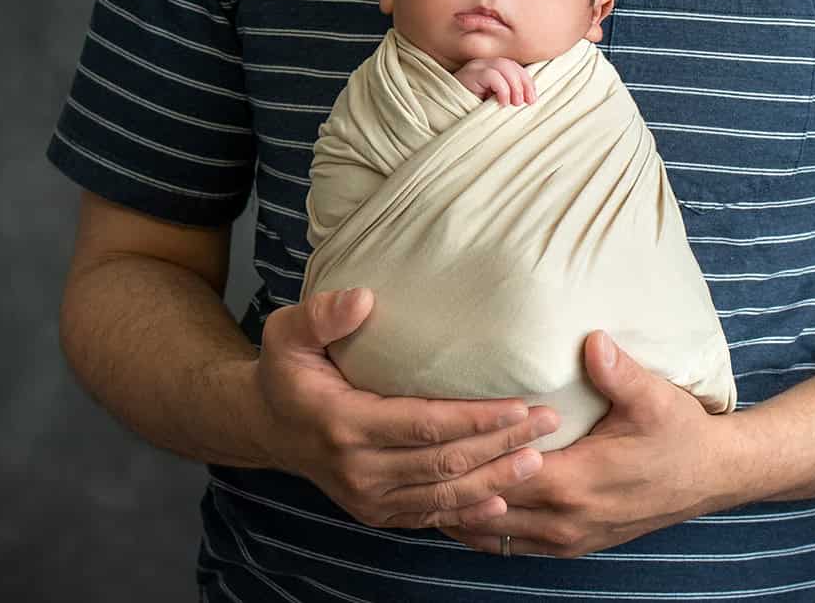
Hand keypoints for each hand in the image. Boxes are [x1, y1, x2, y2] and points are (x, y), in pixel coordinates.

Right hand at [257, 287, 560, 528]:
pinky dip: (467, 513)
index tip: (518, 403)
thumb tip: (364, 298)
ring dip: (495, 481)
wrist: (266, 427)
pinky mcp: (376, 512)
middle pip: (443, 463)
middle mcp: (358, 470)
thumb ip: (323, 314)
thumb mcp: (287, 332)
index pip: (422, 425)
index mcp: (343, 424)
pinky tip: (502, 503)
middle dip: (500, 445)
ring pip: (442, 497)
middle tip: (548, 423)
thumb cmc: (285, 370)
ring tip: (538, 460)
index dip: (474, 418)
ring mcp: (367, 498)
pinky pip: (428, 517)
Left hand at [440, 331, 733, 557]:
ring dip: (460, 512)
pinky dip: (484, 530)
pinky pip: (515, 546)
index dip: (469, 457)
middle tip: (407, 461)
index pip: (504, 473)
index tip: (432, 436)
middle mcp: (566, 519)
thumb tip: (591, 340)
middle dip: (450, 486)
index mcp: (577, 482)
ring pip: (495, 533)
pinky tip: (461, 511)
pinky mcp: (575, 545)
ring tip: (420, 487)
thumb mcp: (654, 397)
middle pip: (489, 508)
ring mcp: (569, 538)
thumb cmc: (681, 433)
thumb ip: (618, 371)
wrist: (713, 476)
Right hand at [454, 56, 535, 104]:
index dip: (527, 81)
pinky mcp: (469, 75)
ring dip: (515, 86)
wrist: (447, 115)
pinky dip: (502, 89)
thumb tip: (529, 98)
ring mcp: (474, 68)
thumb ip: (508, 96)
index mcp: (489, 69)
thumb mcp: (493, 103)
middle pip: (511, 64)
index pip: (514, 66)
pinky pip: (492, 75)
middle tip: (527, 102)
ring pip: (503, 66)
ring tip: (515, 103)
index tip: (532, 98)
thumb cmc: (471, 112)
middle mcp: (482, 64)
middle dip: (524, 83)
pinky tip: (502, 102)